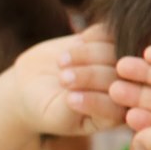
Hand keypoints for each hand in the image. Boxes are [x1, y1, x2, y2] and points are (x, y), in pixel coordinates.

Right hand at [3, 24, 123, 136]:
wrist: (28, 84)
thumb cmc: (42, 107)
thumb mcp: (57, 114)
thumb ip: (78, 106)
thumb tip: (92, 92)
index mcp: (115, 115)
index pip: (117, 108)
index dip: (97, 102)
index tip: (70, 100)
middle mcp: (123, 88)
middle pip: (120, 78)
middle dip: (91, 76)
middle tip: (63, 79)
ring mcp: (117, 63)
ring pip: (115, 52)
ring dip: (88, 55)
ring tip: (61, 62)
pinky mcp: (108, 41)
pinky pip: (110, 33)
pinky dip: (92, 37)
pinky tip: (75, 44)